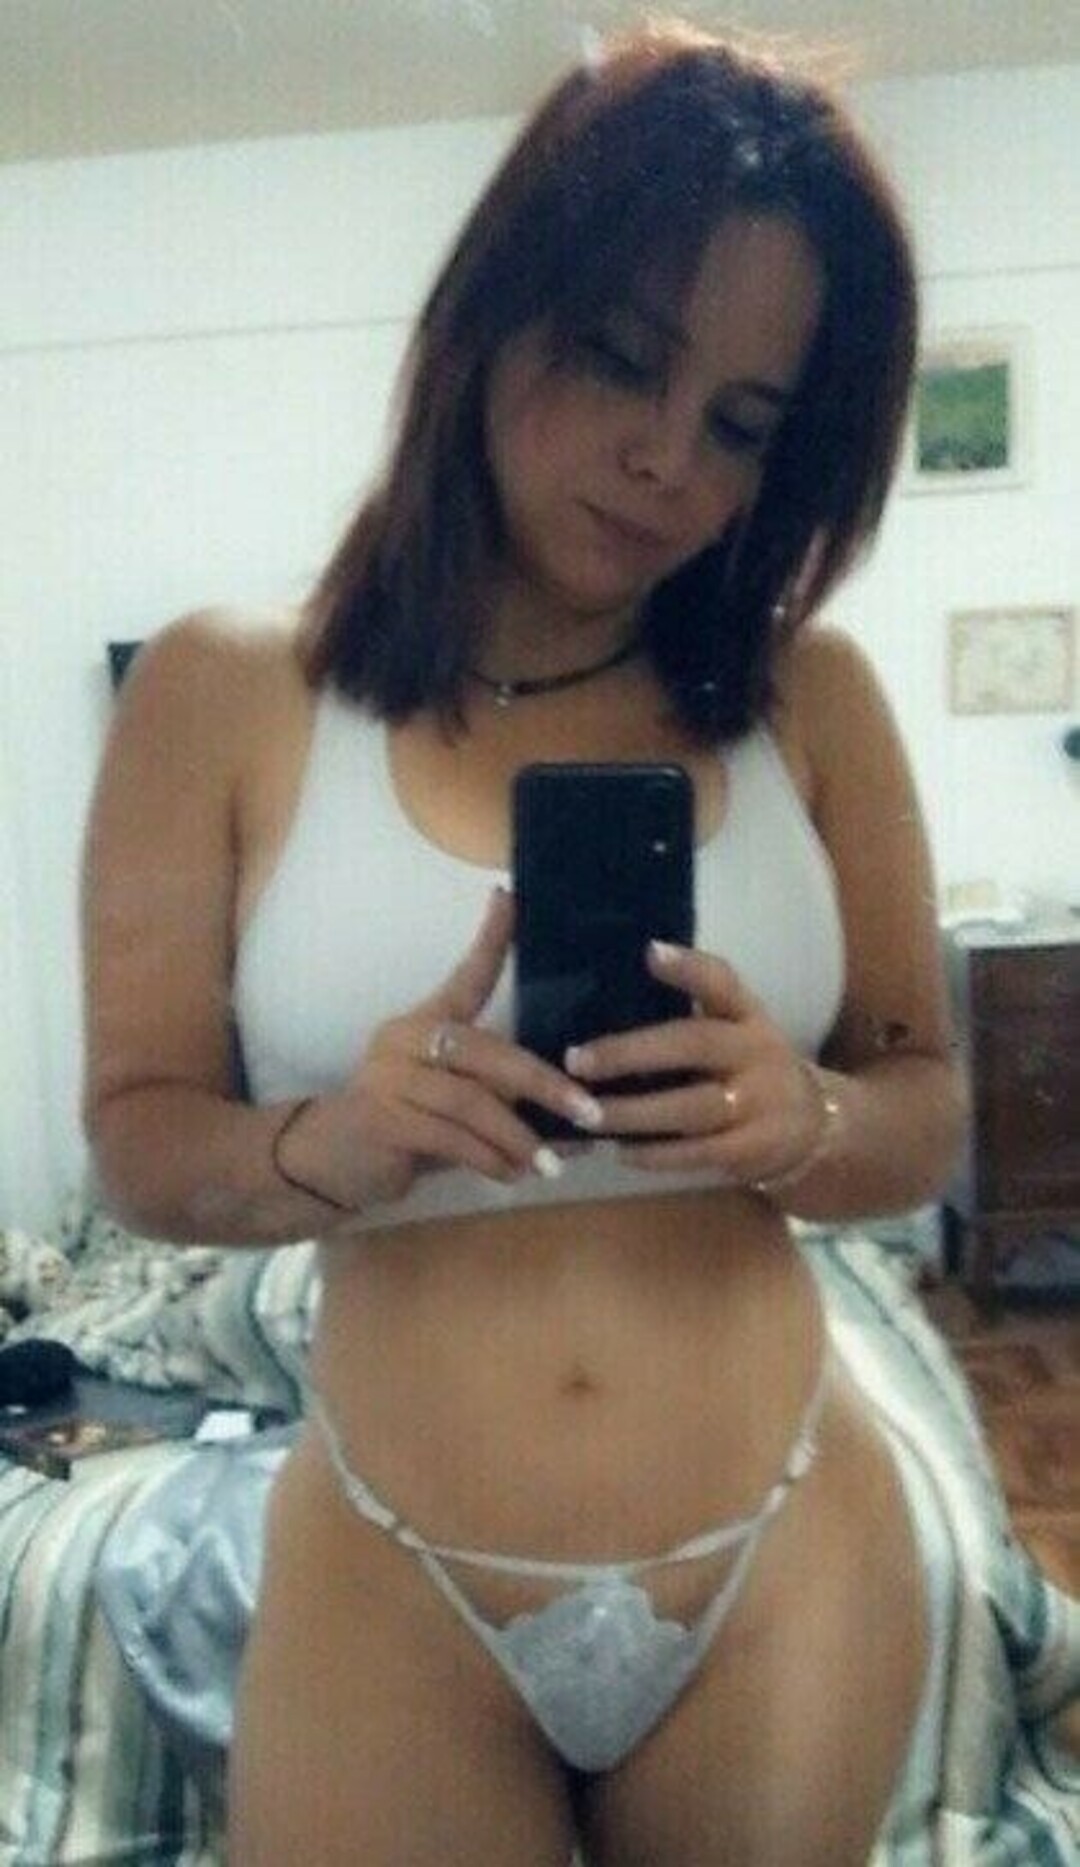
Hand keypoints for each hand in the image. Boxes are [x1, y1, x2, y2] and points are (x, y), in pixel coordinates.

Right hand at [292, 888, 603, 1209]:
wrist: (324, 1163)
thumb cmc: (399, 1128)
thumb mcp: (451, 1107)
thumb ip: (498, 1101)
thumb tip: (568, 1111)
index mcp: (424, 1024)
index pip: (463, 977)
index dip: (489, 940)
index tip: (509, 897)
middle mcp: (404, 1039)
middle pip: (485, 1051)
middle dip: (543, 1084)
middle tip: (586, 1112)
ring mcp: (389, 1077)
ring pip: (471, 1101)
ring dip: (517, 1137)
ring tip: (548, 1165)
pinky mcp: (382, 1119)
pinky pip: (451, 1138)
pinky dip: (488, 1159)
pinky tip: (510, 1176)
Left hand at [564, 939, 822, 1182]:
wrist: (814, 1125)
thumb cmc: (750, 1066)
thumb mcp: (737, 1027)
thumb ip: (693, 1009)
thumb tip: (615, 990)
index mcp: (747, 1015)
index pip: (723, 983)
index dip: (689, 968)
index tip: (649, 953)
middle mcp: (756, 1052)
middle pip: (695, 1044)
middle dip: (631, 1053)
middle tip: (576, 1060)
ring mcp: (759, 1103)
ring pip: (692, 1107)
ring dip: (634, 1113)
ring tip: (586, 1115)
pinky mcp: (753, 1148)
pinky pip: (699, 1152)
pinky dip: (657, 1155)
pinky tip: (620, 1150)